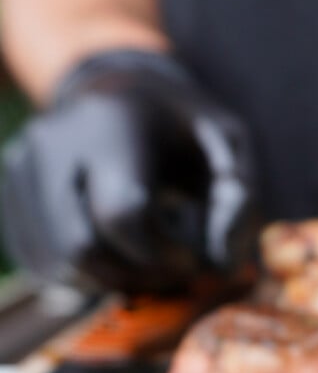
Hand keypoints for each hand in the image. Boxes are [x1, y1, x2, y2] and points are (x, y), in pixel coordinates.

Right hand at [2, 50, 258, 293]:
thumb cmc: (183, 127)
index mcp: (114, 124)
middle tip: (172, 274)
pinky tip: (118, 262)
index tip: (192, 261)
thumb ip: (239, 199)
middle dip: (135, 276)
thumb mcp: (230, 146)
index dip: (162, 256)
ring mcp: (24, 163)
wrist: (118, 90)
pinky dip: (84, 278)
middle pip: (82, 246)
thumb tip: (223, 266)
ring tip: (149, 266)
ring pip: (57, 262)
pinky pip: (40, 261)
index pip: (122, 214)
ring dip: (111, 282)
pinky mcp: (12, 188)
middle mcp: (55, 140)